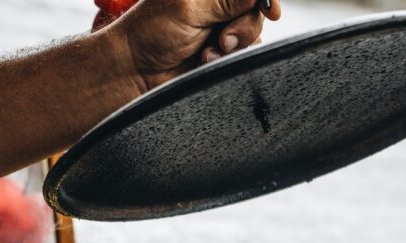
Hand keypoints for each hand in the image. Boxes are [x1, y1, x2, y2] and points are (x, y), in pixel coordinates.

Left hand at [113, 0, 280, 90]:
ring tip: (209, 53)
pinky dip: (229, 61)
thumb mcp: (189, 7)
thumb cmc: (150, 34)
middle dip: (245, 25)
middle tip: (223, 38)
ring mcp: (218, 29)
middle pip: (254, 10)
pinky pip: (242, 56)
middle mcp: (215, 5)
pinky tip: (208, 63)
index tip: (270, 9)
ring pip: (252, 34)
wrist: (135, 73)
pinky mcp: (218, 54)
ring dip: (236, 46)